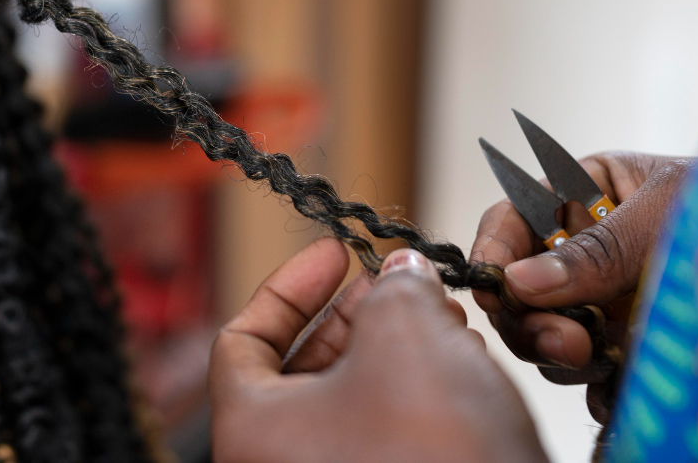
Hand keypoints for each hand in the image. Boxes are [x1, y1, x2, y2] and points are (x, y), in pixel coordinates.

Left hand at [210, 239, 546, 462]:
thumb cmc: (433, 452)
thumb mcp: (406, 334)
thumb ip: (394, 287)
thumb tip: (403, 271)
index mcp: (253, 429)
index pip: (241, 340)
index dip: (289, 287)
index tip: (333, 254)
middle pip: (299, 369)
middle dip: (353, 316)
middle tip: (390, 282)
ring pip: (348, 400)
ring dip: (391, 348)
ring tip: (439, 315)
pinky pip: (381, 433)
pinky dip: (410, 391)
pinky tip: (456, 362)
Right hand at [470, 152, 695, 420]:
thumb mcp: (663, 216)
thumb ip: (593, 252)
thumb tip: (517, 281)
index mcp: (578, 197)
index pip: (510, 221)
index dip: (490, 253)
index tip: (491, 289)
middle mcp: (579, 251)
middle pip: (518, 290)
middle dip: (531, 319)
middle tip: (569, 343)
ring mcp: (598, 301)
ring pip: (545, 337)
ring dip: (565, 356)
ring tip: (607, 357)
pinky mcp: (621, 346)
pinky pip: (584, 373)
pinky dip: (596, 385)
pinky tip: (624, 378)